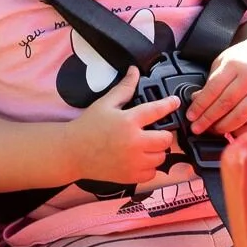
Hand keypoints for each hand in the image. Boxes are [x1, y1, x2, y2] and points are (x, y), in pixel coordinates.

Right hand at [65, 67, 179, 183]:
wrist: (72, 152)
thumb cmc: (88, 126)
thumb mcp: (105, 103)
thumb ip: (124, 88)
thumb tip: (135, 71)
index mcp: (129, 121)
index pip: (157, 110)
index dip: (169, 104)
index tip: (175, 102)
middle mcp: (134, 142)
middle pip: (166, 139)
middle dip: (163, 134)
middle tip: (155, 132)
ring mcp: (133, 162)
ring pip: (161, 157)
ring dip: (157, 151)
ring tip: (146, 146)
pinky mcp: (130, 176)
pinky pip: (152, 173)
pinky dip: (149, 167)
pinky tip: (139, 159)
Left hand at [187, 37, 246, 136]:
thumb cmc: (246, 58)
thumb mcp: (224, 62)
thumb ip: (211, 82)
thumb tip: (197, 101)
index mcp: (235, 64)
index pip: (214, 88)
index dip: (200, 105)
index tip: (191, 116)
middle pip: (226, 103)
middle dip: (208, 119)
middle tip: (197, 127)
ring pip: (241, 116)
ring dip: (223, 127)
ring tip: (212, 129)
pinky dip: (243, 131)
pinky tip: (233, 131)